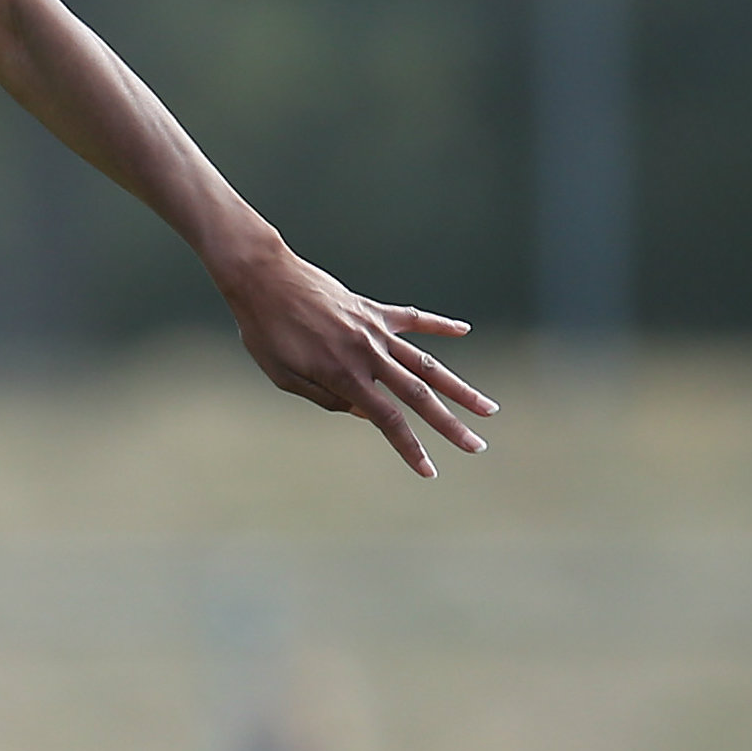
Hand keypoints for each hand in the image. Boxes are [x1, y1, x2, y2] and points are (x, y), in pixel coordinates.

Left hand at [219, 246, 497, 477]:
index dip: (410, 448)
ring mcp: (374, 330)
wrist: (263, 278)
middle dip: (450, 425)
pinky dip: (440, 325)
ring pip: (428, 363)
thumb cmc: (265, 332)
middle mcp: (367, 354)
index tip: (429, 471)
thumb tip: (366, 414)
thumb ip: (325, 398)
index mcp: (343, 376)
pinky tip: (464, 331)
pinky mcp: (372, 309)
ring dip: (460, 387)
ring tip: (488, 407)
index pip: (388, 421)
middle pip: (419, 396)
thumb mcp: (283, 376)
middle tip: (477, 446)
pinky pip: (413, 319)